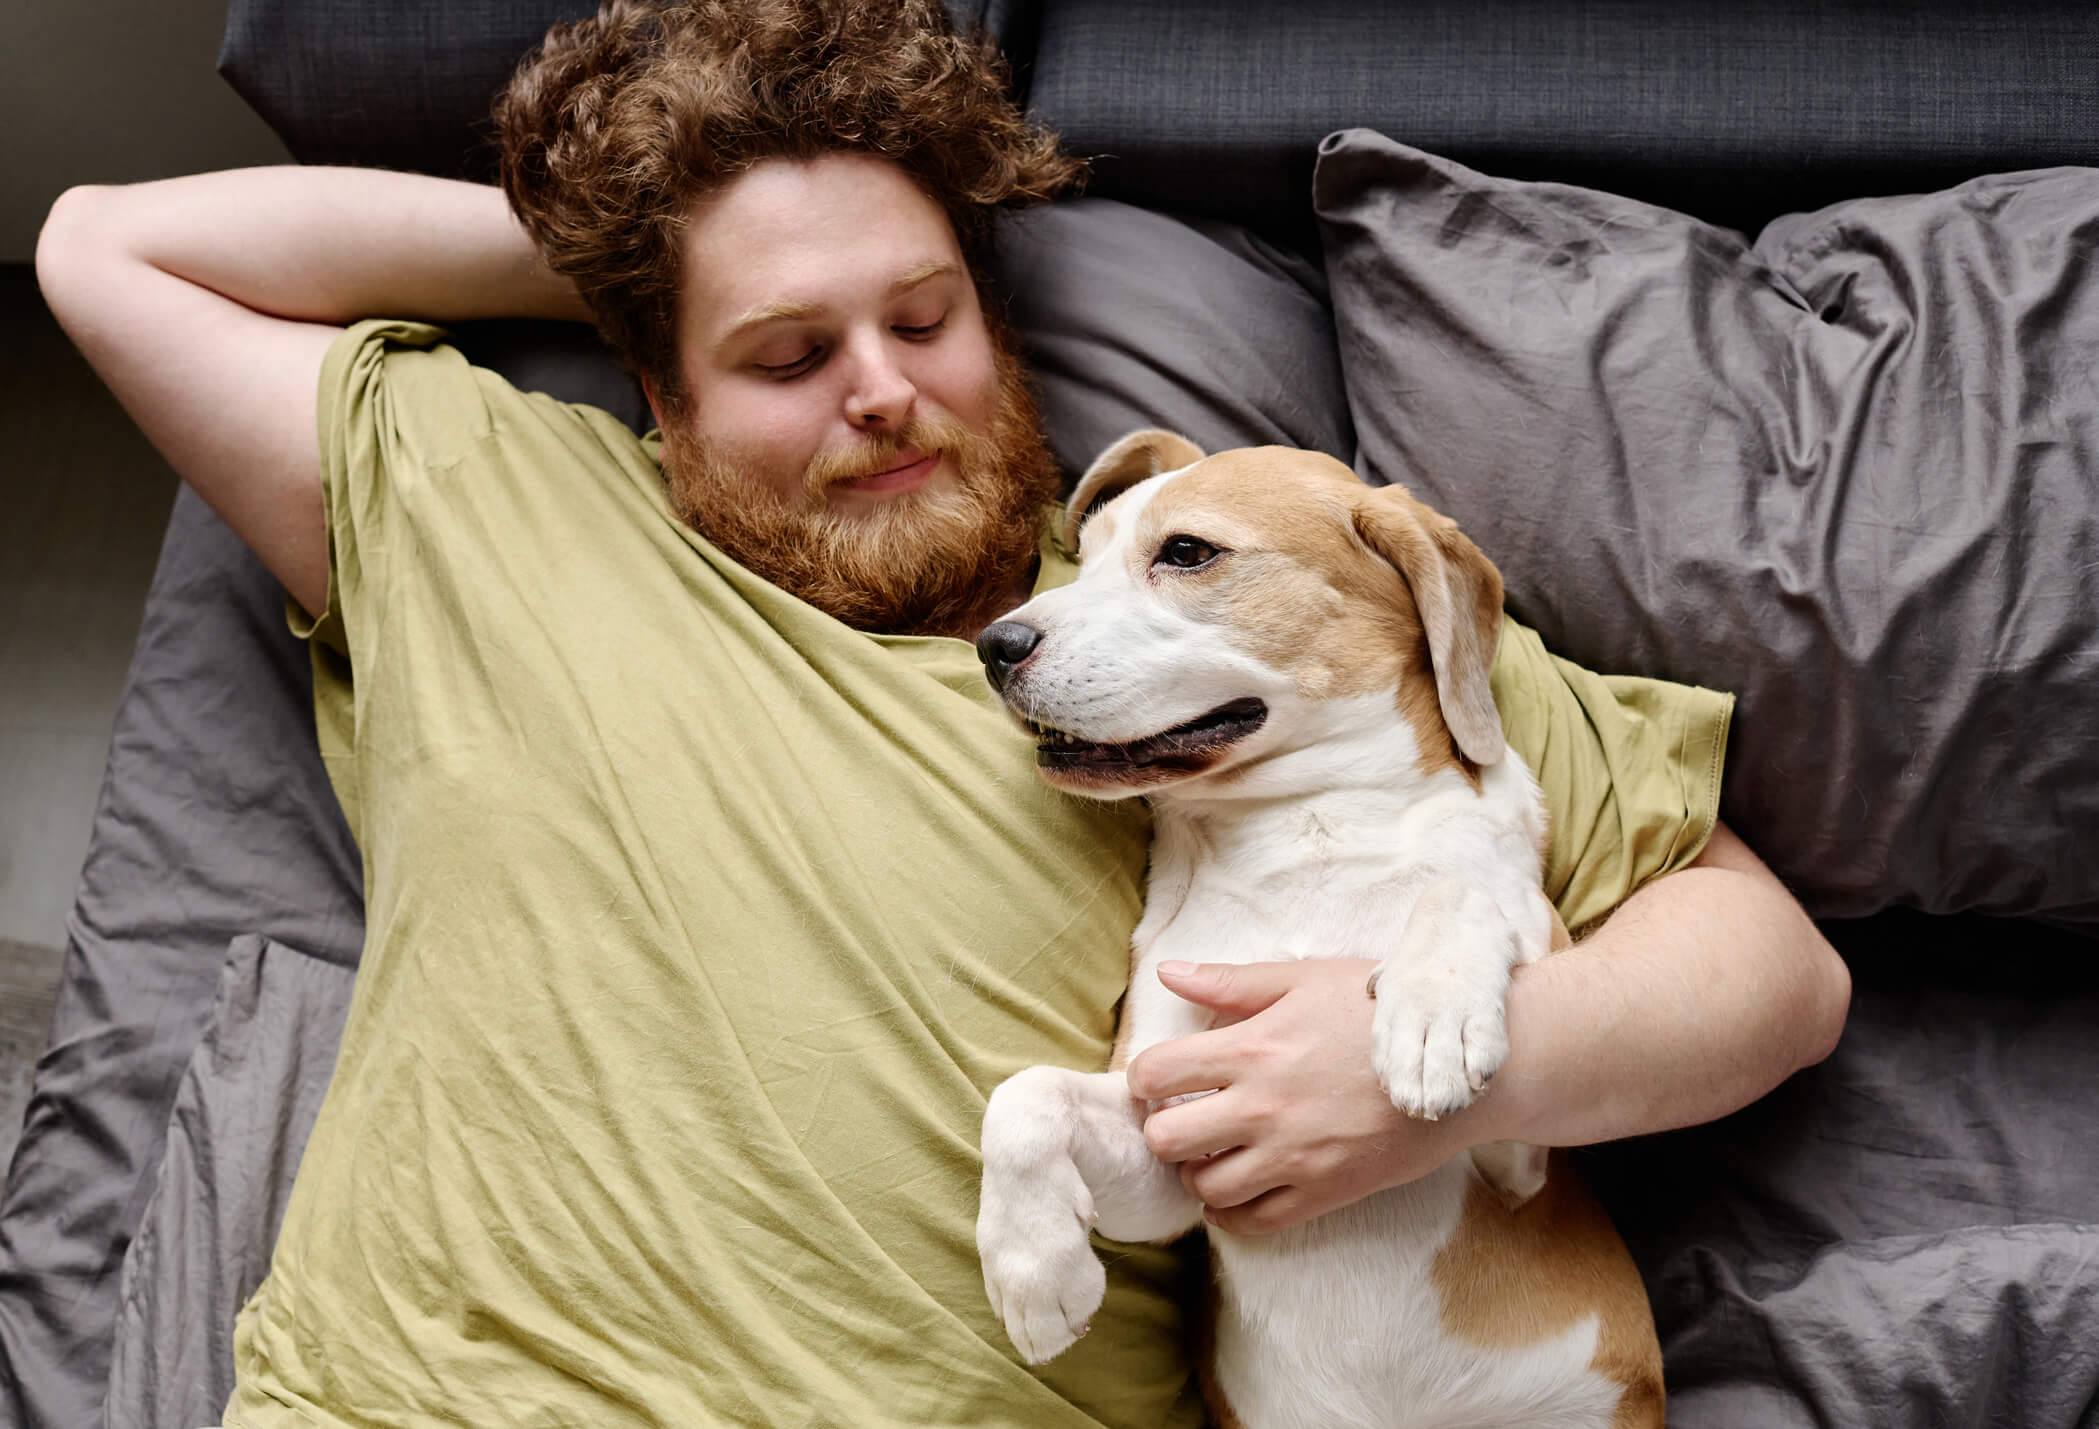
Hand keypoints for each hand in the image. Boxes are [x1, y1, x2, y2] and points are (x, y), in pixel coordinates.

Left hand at [1124, 959, 1484, 1234]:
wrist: (1456, 1068)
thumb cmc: (1380, 1012)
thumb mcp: (1305, 979)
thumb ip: (1231, 981)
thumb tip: (1167, 973)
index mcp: (1251, 1048)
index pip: (1154, 1075)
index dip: (1145, 1077)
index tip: (1160, 1078)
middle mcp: (1262, 1108)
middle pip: (1165, 1140)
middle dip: (1163, 1128)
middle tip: (1183, 1116)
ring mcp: (1292, 1157)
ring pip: (1203, 1188)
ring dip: (1197, 1171)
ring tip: (1212, 1151)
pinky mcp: (1323, 1193)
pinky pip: (1252, 1222)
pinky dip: (1232, 1212)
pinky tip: (1238, 1186)